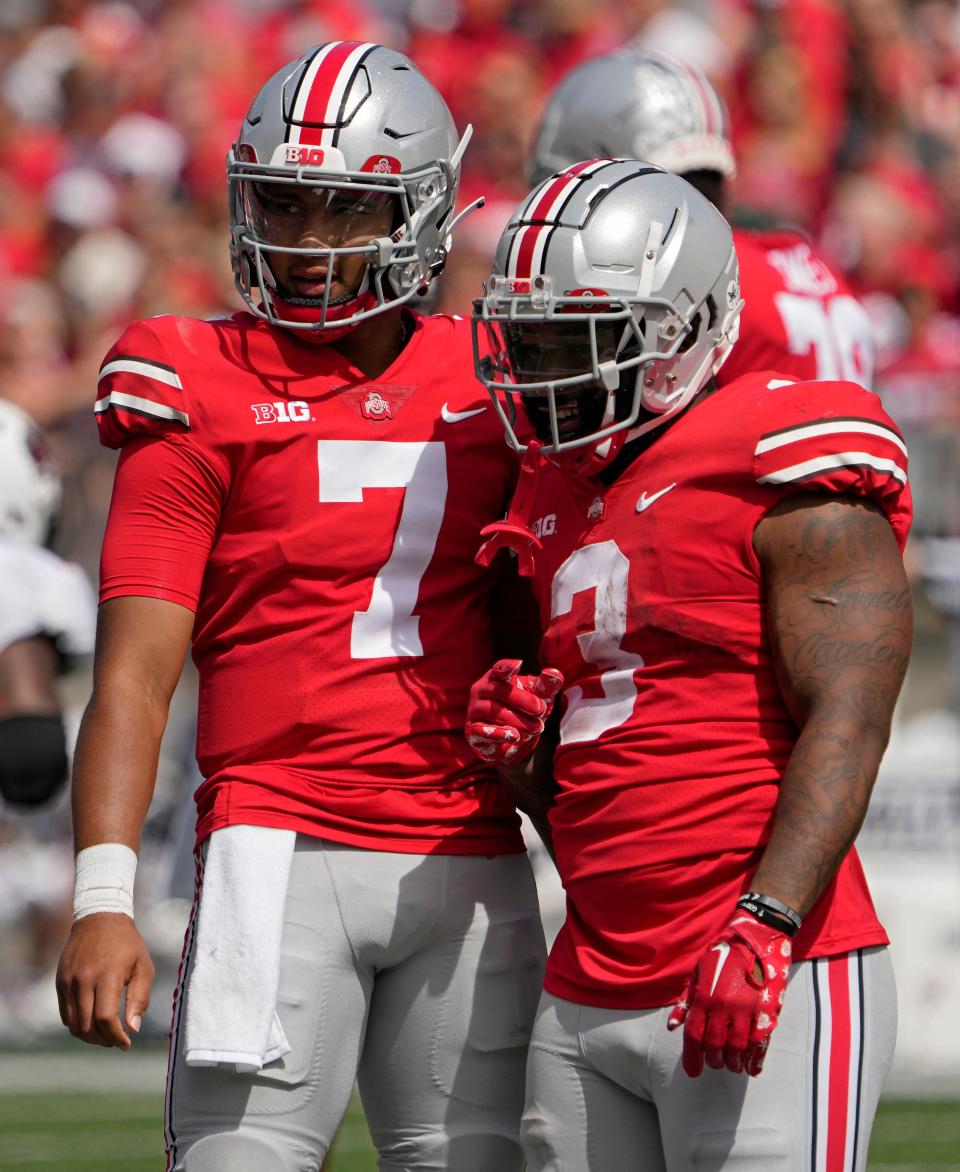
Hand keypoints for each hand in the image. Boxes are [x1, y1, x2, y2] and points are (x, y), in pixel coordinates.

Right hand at [56, 914, 154, 1048]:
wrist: (100, 919)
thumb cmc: (127, 945)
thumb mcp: (143, 966)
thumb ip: (140, 998)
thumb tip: (133, 1029)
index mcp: (107, 975)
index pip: (105, 1018)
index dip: (116, 1036)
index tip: (126, 1044)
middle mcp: (84, 980)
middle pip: (87, 1025)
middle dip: (103, 1040)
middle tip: (116, 1041)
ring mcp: (69, 981)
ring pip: (73, 1024)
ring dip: (89, 1036)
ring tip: (105, 1034)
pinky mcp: (60, 981)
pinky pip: (65, 1013)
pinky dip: (77, 1024)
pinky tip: (92, 1022)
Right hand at [465, 659, 562, 764]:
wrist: (512, 743)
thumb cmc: (524, 712)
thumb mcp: (538, 698)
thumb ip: (547, 686)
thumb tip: (554, 674)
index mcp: (496, 678)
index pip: (499, 669)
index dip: (507, 667)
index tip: (518, 664)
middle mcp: (481, 691)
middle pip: (498, 690)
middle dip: (522, 700)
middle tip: (541, 709)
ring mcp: (474, 710)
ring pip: (490, 710)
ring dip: (516, 719)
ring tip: (536, 727)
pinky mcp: (472, 731)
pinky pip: (480, 730)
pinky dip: (498, 733)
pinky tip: (514, 735)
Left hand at [667, 910, 791, 1077]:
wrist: (755, 938)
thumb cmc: (722, 956)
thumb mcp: (698, 973)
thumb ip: (686, 1002)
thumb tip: (673, 1027)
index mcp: (704, 996)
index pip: (694, 1035)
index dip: (692, 1057)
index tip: (693, 1072)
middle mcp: (723, 1005)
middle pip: (714, 1046)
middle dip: (713, 1061)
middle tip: (714, 1064)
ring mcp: (746, 1008)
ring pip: (737, 1048)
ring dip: (733, 1062)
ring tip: (731, 1065)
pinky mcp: (765, 1010)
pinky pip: (759, 1042)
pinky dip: (755, 1059)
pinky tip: (751, 1068)